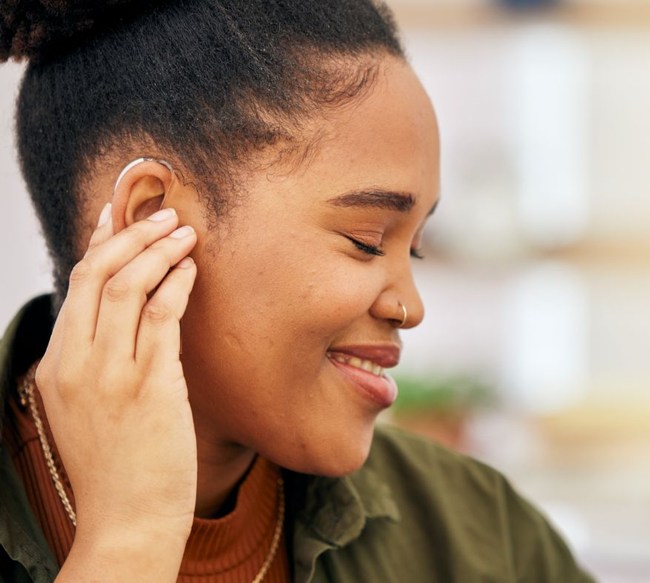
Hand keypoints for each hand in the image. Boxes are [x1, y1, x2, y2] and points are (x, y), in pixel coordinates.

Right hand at [33, 204, 198, 579]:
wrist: (128, 521)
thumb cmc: (119, 467)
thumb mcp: (88, 409)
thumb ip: (99, 363)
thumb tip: (128, 316)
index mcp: (56, 367)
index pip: (74, 287)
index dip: (99, 243)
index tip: (117, 212)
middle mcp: (76, 365)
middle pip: (96, 275)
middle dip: (131, 234)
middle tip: (165, 214)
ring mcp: (111, 375)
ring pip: (128, 287)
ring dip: (160, 251)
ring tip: (186, 232)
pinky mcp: (150, 386)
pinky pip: (162, 318)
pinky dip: (178, 285)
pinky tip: (193, 270)